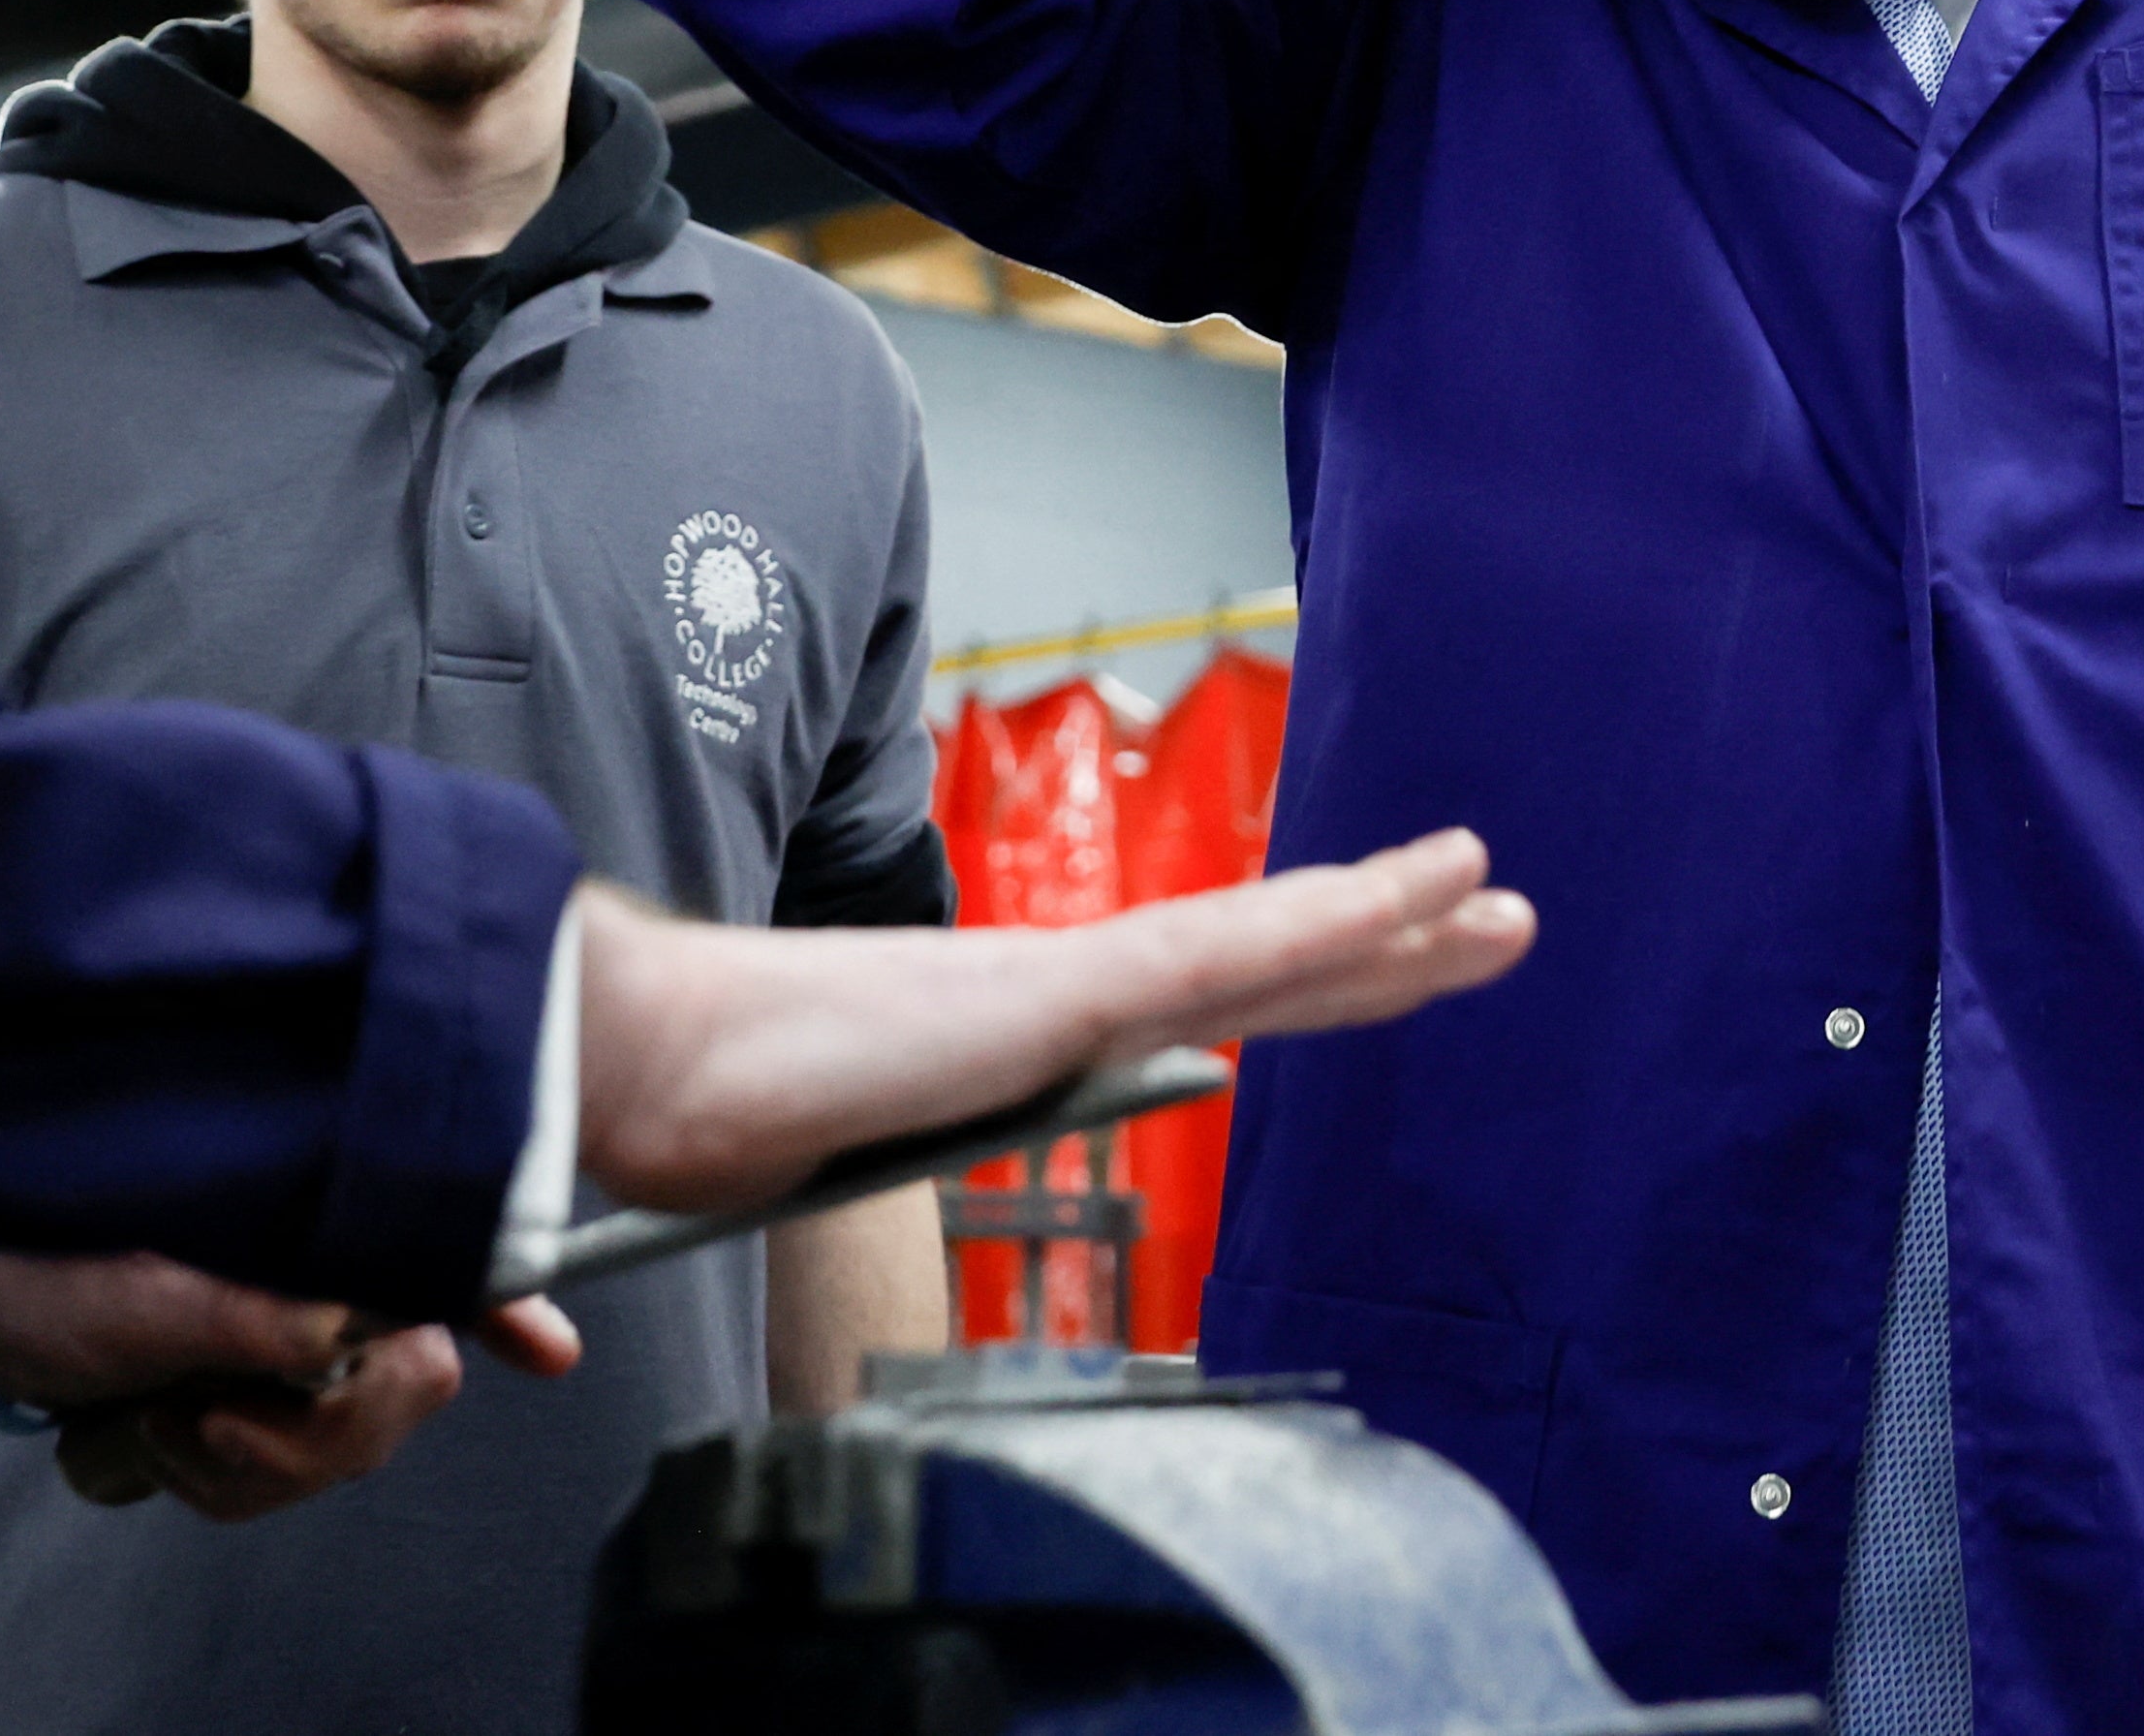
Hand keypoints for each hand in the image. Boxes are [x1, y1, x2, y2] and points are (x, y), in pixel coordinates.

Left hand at [0, 1249, 490, 1524]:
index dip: (505, 1305)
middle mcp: (326, 1292)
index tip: (547, 1349)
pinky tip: (161, 1438)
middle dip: (313, 1434)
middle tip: (217, 1418)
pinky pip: (270, 1488)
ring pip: (339, 1454)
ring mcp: (289, 1358)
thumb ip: (253, 1313)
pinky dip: (212, 1483)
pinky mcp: (249, 1411)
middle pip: (405, 1391)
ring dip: (243, 1465)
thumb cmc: (58, 1265)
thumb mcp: (148, 1290)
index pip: (443, 1265)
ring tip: (166, 1419)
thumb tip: (342, 1331)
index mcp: (322, 1239)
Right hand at [577, 825, 1533, 1213]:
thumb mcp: (830, 1161)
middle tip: (1499, 908)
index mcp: (1030, 1034)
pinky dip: (1318, 920)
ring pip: (1266, 939)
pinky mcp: (1059, 992)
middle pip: (1266, 958)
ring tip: (1490, 887)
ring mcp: (1070, 982)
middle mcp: (1070, 992)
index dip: (1309, 976)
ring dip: (1389, 914)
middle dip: (1391, 937)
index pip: (1207, 1001)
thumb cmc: (711, 1113)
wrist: (645, 1067)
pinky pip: (1217, 950)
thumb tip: (706, 1256)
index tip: (1394, 958)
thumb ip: (855, 1166)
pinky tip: (1398, 905)